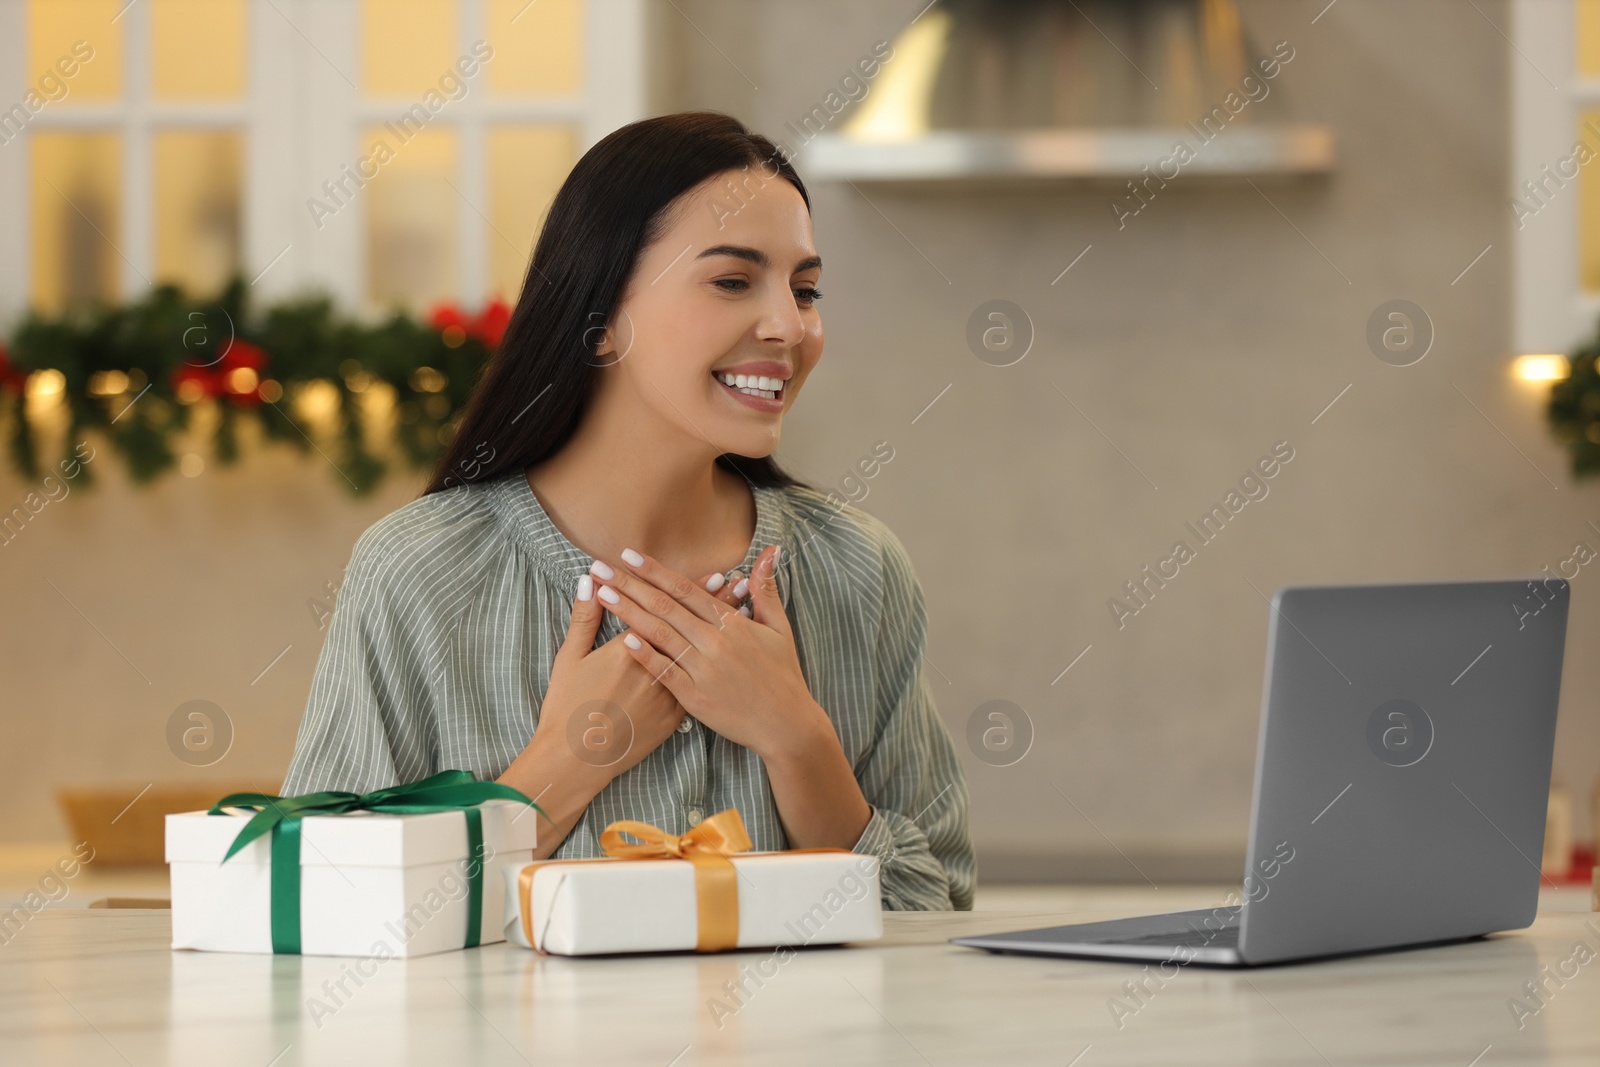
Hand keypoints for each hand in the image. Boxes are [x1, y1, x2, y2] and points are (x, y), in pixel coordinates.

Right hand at [526, 567, 750, 783]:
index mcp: (628, 650)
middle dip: (710, 602)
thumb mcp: (569, 658)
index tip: (709, 574)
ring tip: (739, 609)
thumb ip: (584, 618)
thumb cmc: (567, 708)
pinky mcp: (672, 718)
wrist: (576, 761)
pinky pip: (697, 686)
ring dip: (718, 632)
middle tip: (729, 580)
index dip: (686, 592)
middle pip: (687, 628)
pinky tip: (727, 653)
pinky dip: (714, 665)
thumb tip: (589, 582)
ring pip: (699, 655)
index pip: (662, 610)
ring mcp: (667, 695)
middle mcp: (654, 669)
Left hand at [591, 545, 826, 760]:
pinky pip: (664, 672)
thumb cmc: (783, 675)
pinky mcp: (695, 698)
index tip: (629, 556)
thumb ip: (766, 589)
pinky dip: (645, 655)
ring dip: (628, 613)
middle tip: (601, 567)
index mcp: (731, 624)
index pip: (686, 590)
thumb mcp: (780, 628)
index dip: (655, 571)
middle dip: (629, 585)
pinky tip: (623, 639)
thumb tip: (769, 550)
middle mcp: (714, 643)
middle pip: (664, 607)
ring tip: (602, 595)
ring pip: (659, 635)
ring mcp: (703, 671)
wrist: (786, 725)